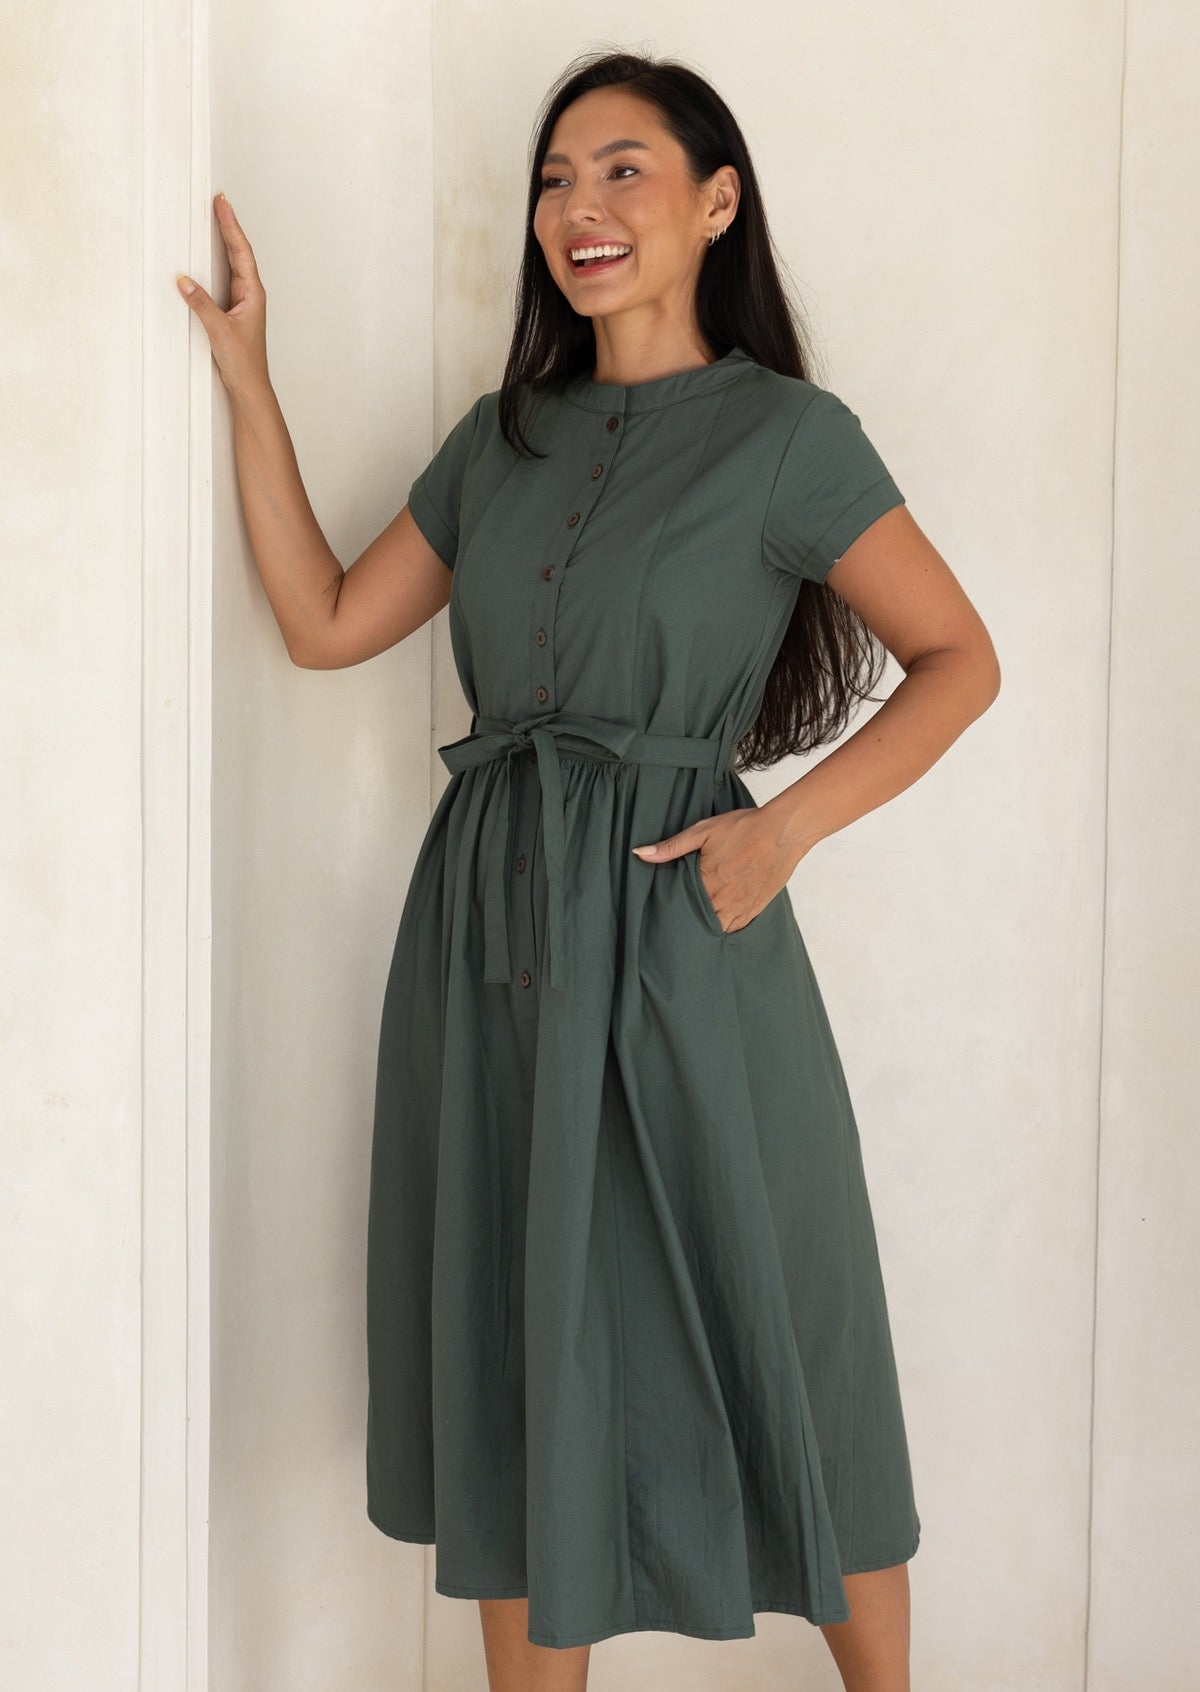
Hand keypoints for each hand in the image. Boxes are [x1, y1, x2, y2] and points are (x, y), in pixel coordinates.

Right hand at [176, 193, 270, 396]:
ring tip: (216, 218)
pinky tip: (209, 254)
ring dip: (224, 240)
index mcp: (253, 293)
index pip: (241, 251)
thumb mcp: (219, 330)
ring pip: (233, 263)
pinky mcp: (232, 309)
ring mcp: (242, 301)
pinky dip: (217, 261)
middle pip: (238, 251)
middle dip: (228, 225)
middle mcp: (250, 293)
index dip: (231, 226)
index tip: (222, 204)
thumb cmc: (243, 362)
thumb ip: (201, 304)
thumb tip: (184, 281)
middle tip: (219, 201)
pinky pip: (224, 277)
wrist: (249, 385)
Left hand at [632, 804, 802, 933]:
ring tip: (693, 926)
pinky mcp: (756, 908)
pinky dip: (725, 928)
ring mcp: (741, 907)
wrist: (783, 831)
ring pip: (717, 928)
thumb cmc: (744, 828)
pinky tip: (717, 923)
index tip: (659, 914)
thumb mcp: (703, 831)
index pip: (680, 907)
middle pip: (697, 922)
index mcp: (707, 882)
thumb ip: (671, 846)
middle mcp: (723, 900)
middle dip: (685, 923)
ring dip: (705, 927)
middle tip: (672, 925)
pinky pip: (736, 928)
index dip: (669, 911)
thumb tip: (640, 852)